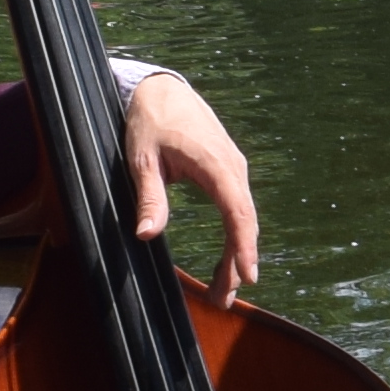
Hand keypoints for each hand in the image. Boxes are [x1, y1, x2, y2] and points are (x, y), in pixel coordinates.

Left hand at [119, 72, 260, 298]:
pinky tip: (227, 260)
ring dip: (236, 254)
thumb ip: (150, 198)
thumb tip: (146, 235)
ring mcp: (234, 170)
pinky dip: (235, 237)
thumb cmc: (151, 122)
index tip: (247, 276)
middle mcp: (233, 168)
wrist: (163, 90)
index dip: (244, 247)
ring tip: (222, 289)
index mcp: (215, 165)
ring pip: (243, 218)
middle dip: (237, 263)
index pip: (237, 212)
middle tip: (222, 300)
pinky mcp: (229, 173)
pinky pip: (238, 209)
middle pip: (245, 223)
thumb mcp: (142, 160)